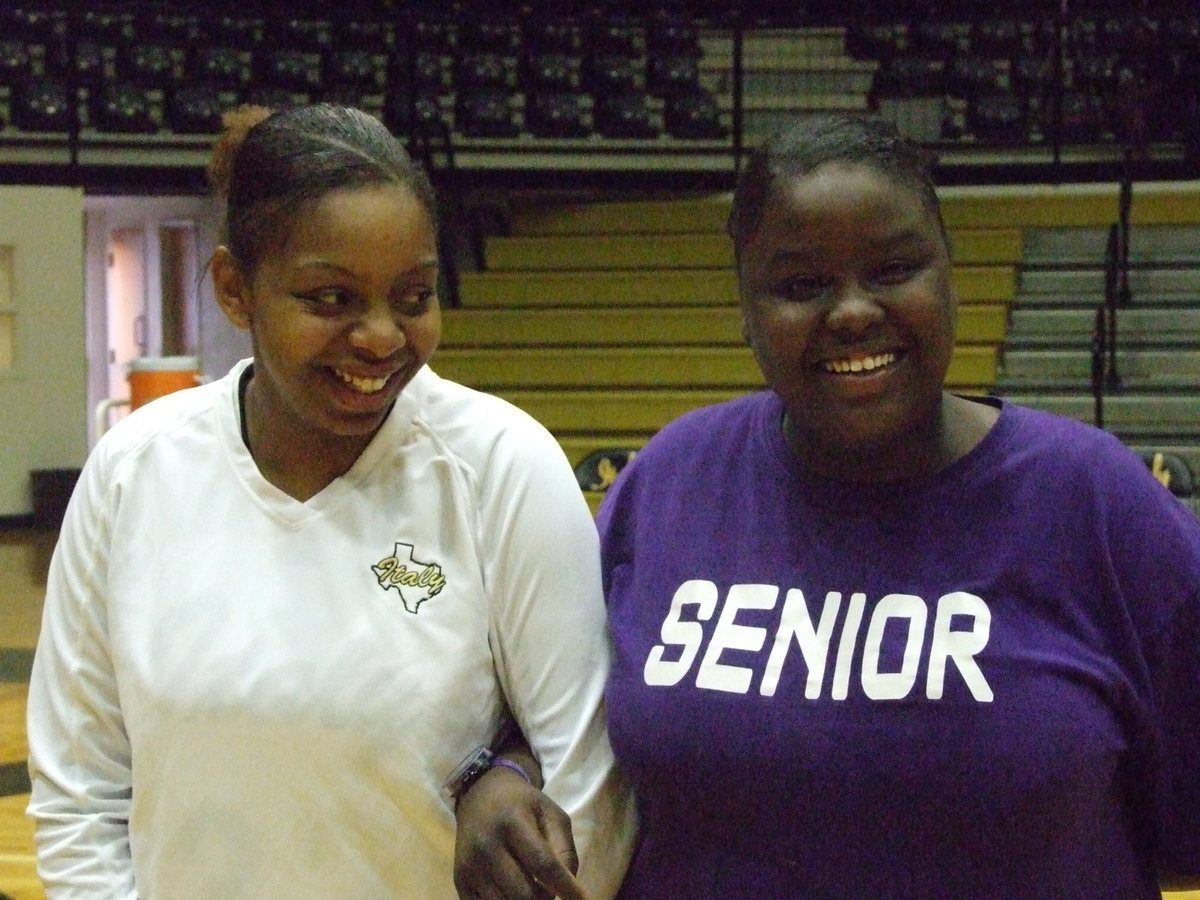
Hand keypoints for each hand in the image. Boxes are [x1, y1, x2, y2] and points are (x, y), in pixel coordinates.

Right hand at [454, 765, 588, 899]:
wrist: (480, 795)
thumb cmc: (522, 805)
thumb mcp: (551, 813)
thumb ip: (564, 848)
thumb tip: (570, 888)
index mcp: (512, 822)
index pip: (542, 864)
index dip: (565, 887)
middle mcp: (486, 845)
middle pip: (524, 894)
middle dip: (545, 898)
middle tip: (550, 888)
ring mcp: (469, 866)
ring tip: (532, 888)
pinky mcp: (459, 881)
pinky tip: (512, 891)